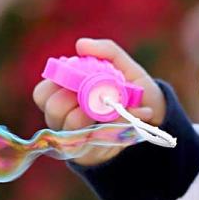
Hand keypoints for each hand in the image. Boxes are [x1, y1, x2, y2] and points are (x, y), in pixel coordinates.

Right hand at [32, 38, 166, 166]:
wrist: (156, 116)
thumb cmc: (131, 89)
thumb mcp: (123, 66)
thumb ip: (105, 51)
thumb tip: (81, 45)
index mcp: (63, 96)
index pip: (42, 93)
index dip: (55, 84)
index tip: (78, 76)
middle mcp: (63, 119)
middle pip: (53, 110)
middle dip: (75, 98)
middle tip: (97, 92)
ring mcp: (75, 139)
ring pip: (70, 127)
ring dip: (94, 112)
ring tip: (114, 104)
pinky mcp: (89, 154)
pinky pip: (93, 141)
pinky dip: (112, 126)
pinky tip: (128, 117)